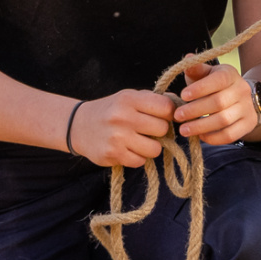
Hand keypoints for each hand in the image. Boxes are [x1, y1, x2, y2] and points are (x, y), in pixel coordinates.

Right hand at [68, 88, 182, 168]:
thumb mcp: (129, 98)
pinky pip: (140, 161)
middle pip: (162, 129)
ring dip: (150, 147)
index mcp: (129, 99)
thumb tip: (181, 109)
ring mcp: (117, 137)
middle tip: (149, 131)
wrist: (78, 126)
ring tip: (139, 141)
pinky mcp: (112, 154)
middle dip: (159, 132)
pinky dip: (137, 158)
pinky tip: (128, 149)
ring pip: (155, 149)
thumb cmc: (111, 110)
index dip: (169, 115)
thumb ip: (152, 101)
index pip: (166, 108)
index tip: (163, 117)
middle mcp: (123, 117)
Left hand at [174, 60, 259, 146]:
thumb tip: (187, 58)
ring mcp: (247, 108)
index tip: (182, 95)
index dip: (200, 88)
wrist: (239, 98)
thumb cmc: (213, 85)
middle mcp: (241, 90)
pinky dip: (213, 138)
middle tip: (177, 116)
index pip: (218, 80)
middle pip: (219, 102)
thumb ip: (195, 68)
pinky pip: (230, 135)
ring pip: (224, 120)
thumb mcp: (205, 74)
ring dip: (201, 127)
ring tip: (184, 130)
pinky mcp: (248, 124)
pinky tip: (200, 136)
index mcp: (230, 74)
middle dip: (195, 110)